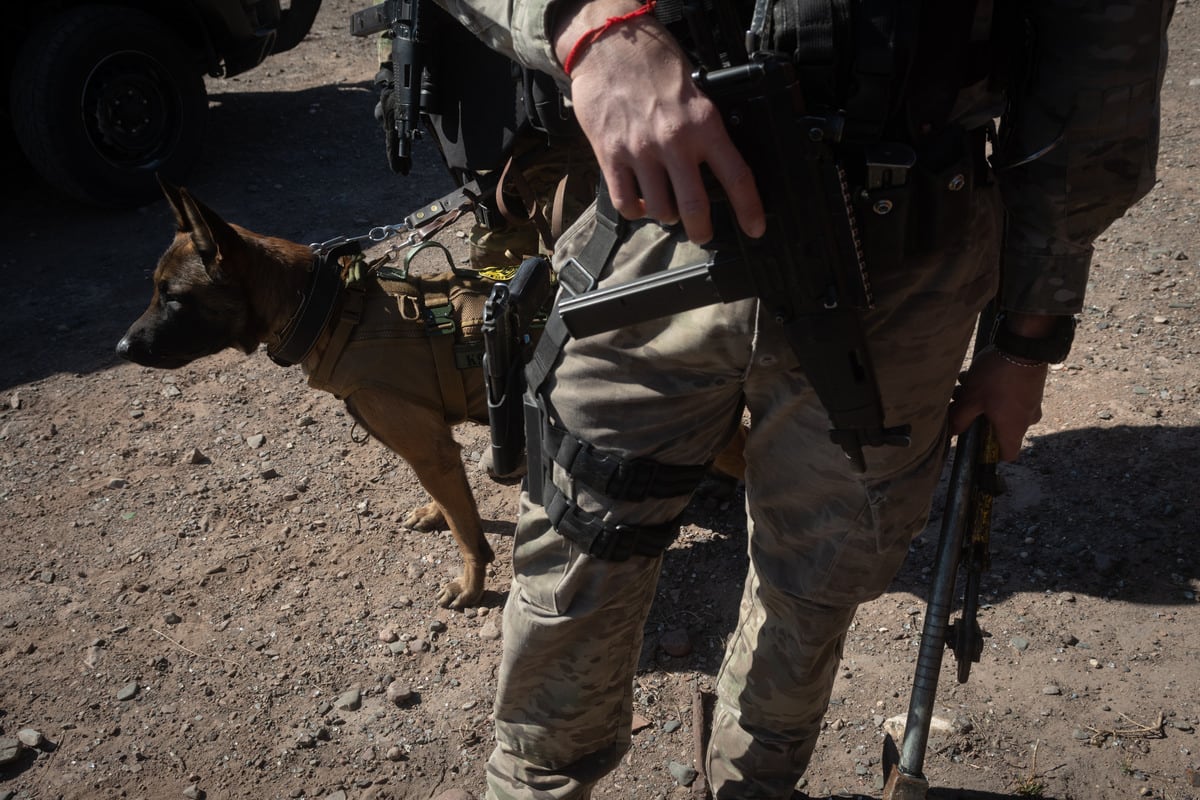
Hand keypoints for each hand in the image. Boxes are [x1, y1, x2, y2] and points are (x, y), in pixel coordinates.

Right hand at [552, 0, 764, 242]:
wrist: (611, 46)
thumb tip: (714, 167)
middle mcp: (674, 142)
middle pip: (695, 206)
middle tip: (702, 234)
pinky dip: (635, 209)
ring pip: (660, 210)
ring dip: (666, 215)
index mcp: (704, 124)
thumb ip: (705, 130)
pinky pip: (625, 201)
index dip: (749, 209)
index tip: (755, 228)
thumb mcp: (695, 93)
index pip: (736, 176)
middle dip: (702, 229)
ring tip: (666, 207)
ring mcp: (640, 151)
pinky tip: (639, 201)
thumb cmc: (655, 65)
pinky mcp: (610, 156)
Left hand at [948, 349, 1047, 460]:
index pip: (1008, 454)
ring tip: (963, 385)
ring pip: (1002, 409)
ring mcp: (1031, 402)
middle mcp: (1027, 419)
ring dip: (981, 400)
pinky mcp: (1031, 387)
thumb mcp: (971, 399)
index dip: (992, 453)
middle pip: (1000, 429)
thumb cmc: (997, 378)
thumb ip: (960, 419)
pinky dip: (993, 389)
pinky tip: (974, 375)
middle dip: (977, 418)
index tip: (976, 443)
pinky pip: (1010, 395)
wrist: (1024, 347)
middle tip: (961, 405)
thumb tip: (952, 432)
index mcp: (1014, 429)